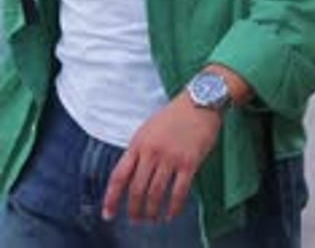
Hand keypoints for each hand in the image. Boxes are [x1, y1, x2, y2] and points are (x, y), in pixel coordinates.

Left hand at [102, 91, 221, 222]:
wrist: (200, 101)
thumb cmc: (174, 115)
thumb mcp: (148, 129)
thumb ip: (138, 151)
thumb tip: (130, 176)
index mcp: (138, 143)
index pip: (119, 176)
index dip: (111, 198)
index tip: (108, 214)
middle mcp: (152, 151)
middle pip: (136, 190)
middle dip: (134, 210)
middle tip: (136, 220)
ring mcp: (171, 157)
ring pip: (156, 194)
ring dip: (152, 212)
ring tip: (152, 219)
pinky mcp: (189, 162)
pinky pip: (179, 192)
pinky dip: (173, 208)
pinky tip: (171, 214)